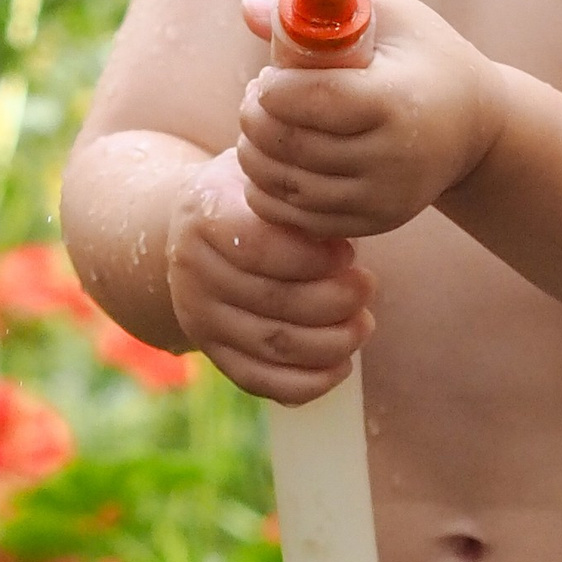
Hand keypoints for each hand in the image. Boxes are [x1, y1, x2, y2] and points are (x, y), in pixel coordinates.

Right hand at [166, 149, 375, 404]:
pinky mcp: (212, 350)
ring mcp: (199, 315)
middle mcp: (193, 269)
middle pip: (271, 301)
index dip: (313, 258)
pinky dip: (308, 382)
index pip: (259, 247)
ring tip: (364, 323)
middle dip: (335, 301)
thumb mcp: (269, 179)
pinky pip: (260, 380)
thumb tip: (344, 234)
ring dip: (331, 343)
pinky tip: (342, 364)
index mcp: (206, 216)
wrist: (201, 226)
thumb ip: (300, 198)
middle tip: (368, 286)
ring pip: (272, 344)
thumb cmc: (254, 197)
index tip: (350, 254)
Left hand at [234, 0, 500, 242]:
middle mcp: (390, 158)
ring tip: (259, 128)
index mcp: (394, 101)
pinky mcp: (373, 224)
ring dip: (255, 155)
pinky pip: (298, 219)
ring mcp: (382, 199)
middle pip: (292, 145)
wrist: (474, 128)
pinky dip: (269, 192)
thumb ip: (317, 13)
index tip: (268, 77)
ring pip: (287, 185)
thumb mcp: (387, 18)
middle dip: (256, 120)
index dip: (273, 89)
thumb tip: (246, 7)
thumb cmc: (424, 58)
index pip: (312, 100)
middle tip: (255, 100)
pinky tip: (270, 163)